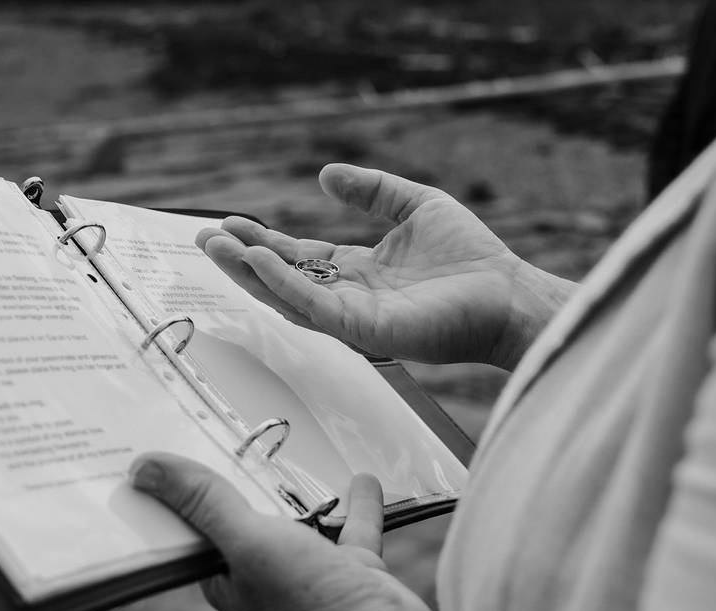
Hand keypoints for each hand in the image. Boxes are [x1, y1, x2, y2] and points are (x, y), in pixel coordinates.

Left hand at [131, 453, 440, 610]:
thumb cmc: (306, 605)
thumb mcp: (247, 542)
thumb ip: (204, 503)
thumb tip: (144, 468)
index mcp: (227, 571)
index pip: (196, 519)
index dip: (183, 486)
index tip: (172, 446)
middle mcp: (266, 570)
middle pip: (251, 511)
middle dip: (245, 476)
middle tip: (230, 434)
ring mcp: (311, 569)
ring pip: (304, 516)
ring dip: (303, 488)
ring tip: (300, 451)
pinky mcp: (352, 568)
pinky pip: (353, 526)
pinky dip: (357, 503)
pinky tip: (361, 480)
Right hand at [196, 163, 573, 368]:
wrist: (509, 293)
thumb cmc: (471, 256)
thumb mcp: (414, 206)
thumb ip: (372, 190)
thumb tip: (325, 174)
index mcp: (358, 273)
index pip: (300, 258)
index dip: (265, 242)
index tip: (232, 223)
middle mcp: (349, 298)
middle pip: (284, 279)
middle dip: (244, 259)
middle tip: (206, 237)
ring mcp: (354, 318)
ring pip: (289, 296)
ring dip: (250, 273)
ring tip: (218, 247)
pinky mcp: (365, 331)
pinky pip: (314, 306)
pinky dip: (282, 284)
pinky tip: (258, 260)